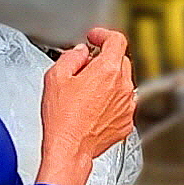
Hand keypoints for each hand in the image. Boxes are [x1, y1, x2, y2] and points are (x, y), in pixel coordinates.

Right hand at [36, 27, 134, 184]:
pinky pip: (122, 104)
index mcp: (108, 70)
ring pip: (123, 83)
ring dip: (108, 82)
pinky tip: (92, 109)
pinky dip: (111, 102)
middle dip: (104, 60)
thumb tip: (80, 53)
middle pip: (121, 61)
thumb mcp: (56, 77)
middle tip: (85, 68)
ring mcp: (127, 106)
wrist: (70, 149)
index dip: (104, 35)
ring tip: (86, 93)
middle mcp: (123, 86)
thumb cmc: (62, 118)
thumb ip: (71, 57)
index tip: (95, 38)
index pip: (116, 40)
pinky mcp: (126, 122)